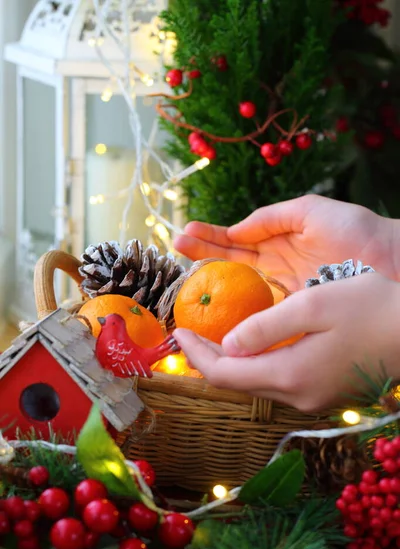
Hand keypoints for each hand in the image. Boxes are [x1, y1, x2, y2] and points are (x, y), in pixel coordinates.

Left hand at [173, 274, 399, 410]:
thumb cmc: (372, 308)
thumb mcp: (313, 306)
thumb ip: (265, 327)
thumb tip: (228, 344)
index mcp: (291, 375)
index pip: (224, 375)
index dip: (197, 354)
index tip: (180, 331)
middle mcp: (299, 396)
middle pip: (239, 383)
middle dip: (210, 359)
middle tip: (193, 331)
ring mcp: (315, 398)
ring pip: (258, 383)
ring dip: (233, 362)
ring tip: (217, 335)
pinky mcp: (327, 392)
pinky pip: (279, 381)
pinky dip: (258, 363)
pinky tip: (255, 344)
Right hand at [174, 195, 396, 290]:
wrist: (390, 261)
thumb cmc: (356, 231)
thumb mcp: (310, 211)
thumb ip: (271, 217)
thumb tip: (236, 230)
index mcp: (280, 242)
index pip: (237, 241)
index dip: (212, 237)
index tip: (185, 233)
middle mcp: (275, 269)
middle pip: (231, 262)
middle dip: (203, 252)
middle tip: (175, 245)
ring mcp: (282, 292)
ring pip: (239, 286)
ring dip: (212, 277)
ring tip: (185, 265)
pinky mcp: (292, 312)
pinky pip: (259, 312)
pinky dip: (235, 311)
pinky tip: (214, 307)